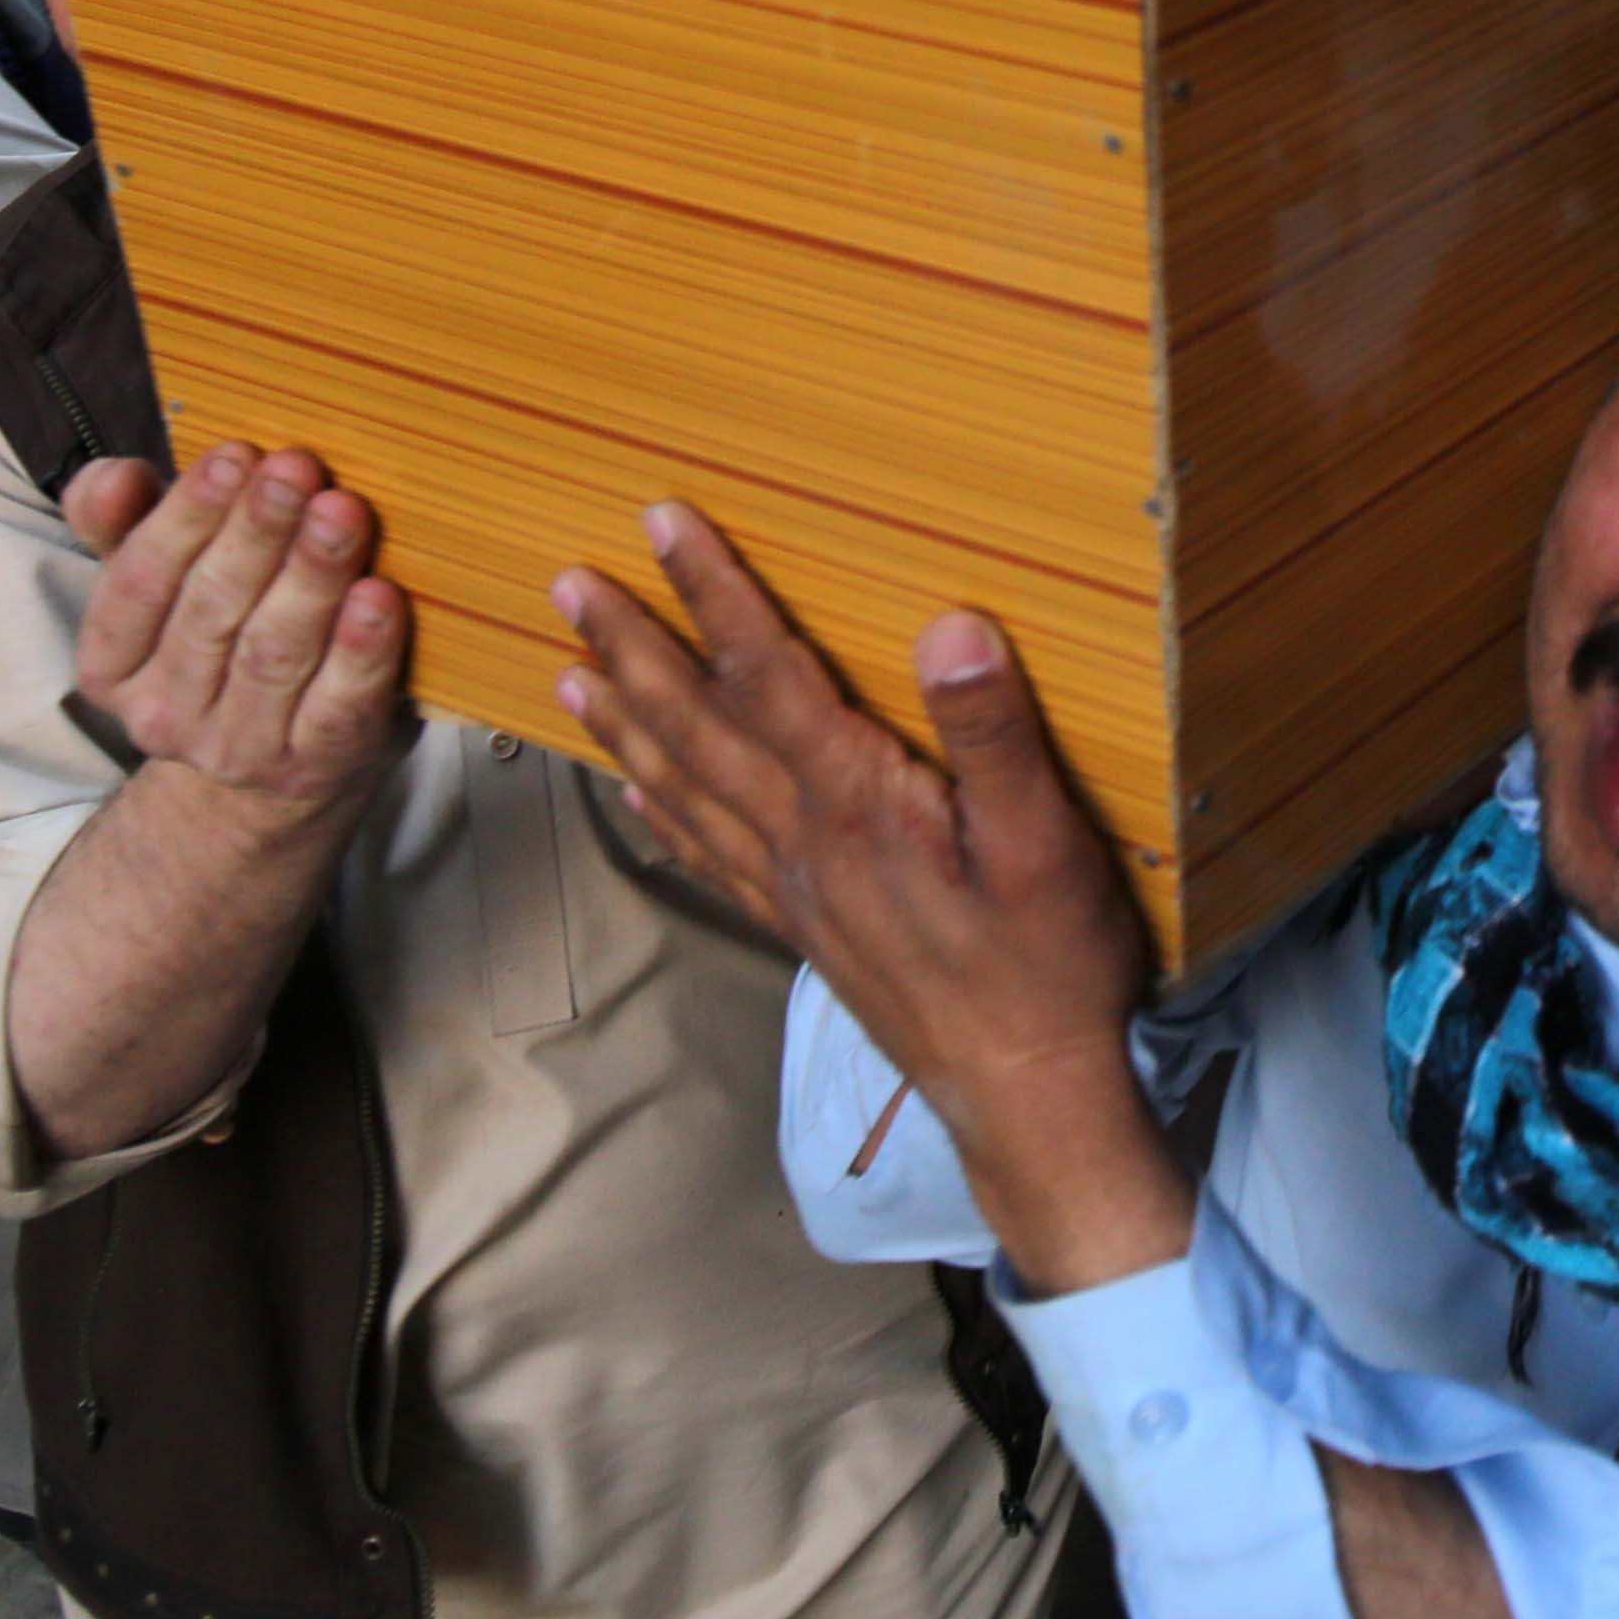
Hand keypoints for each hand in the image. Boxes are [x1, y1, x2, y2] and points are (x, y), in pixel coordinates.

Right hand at [73, 444, 412, 839]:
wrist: (273, 763)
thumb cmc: (217, 632)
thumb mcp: (160, 576)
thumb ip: (122, 518)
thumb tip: (116, 477)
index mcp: (109, 667)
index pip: (138, 583)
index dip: (185, 516)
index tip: (234, 454)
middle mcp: (162, 717)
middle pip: (211, 611)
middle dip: (258, 532)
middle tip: (298, 468)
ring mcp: (238, 751)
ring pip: (274, 654)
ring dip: (311, 576)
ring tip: (343, 510)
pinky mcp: (313, 766)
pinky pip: (337, 706)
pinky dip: (361, 650)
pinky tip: (380, 596)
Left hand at [556, 505, 1187, 1292]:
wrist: (1026, 1097)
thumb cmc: (1048, 968)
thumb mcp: (1045, 842)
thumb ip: (993, 733)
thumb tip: (950, 626)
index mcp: (856, 804)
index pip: (767, 676)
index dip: (713, 592)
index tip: (663, 521)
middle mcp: (805, 842)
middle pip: (699, 726)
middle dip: (634, 646)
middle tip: (570, 583)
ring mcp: (795, 891)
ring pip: (687, 788)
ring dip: (626, 722)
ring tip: (570, 670)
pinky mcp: (804, 929)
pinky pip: (709, 858)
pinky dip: (661, 814)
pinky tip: (632, 792)